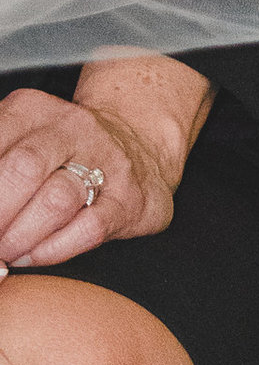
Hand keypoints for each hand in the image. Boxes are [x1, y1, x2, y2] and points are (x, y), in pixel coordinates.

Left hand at [0, 58, 206, 270]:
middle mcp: (71, 128)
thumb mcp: (17, 137)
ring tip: (4, 253)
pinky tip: (32, 255)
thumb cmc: (59, 152)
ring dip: (19, 237)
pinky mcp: (130, 198)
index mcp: (31, 109)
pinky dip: (52, 249)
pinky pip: (88, 228)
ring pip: (55, 201)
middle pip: (21, 169)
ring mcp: (106, 162)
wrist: (139, 146)